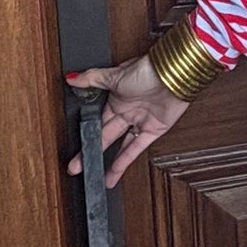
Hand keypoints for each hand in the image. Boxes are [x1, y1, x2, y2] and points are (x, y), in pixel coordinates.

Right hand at [64, 55, 191, 185]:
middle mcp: (127, 111)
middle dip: (91, 151)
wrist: (174, 75)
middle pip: (106, 136)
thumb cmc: (147, 70)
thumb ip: (92, 79)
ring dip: (109, 162)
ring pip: (121, 145)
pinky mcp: (154, 130)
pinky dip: (125, 161)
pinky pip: (137, 148)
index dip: (86, 134)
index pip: (96, 121)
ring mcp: (140, 121)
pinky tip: (115, 172)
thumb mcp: (114, 75)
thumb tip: (72, 78)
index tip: (75, 146)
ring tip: (97, 177)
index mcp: (116, 98)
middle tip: (77, 167)